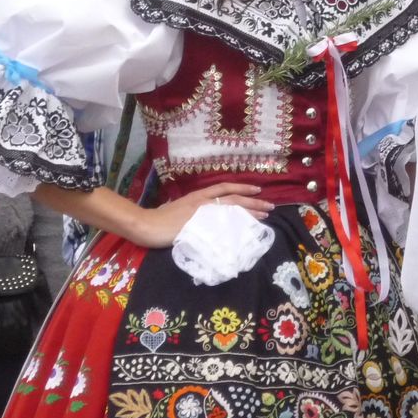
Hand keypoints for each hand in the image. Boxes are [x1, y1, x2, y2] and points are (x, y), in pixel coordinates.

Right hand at [128, 183, 273, 248]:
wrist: (146, 225)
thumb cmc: (161, 218)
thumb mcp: (181, 208)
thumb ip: (197, 210)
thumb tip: (209, 214)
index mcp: (199, 196)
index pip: (226, 188)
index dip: (243, 188)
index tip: (259, 191)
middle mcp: (203, 201)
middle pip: (234, 198)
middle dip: (254, 202)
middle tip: (270, 206)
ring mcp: (202, 214)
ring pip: (232, 209)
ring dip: (250, 212)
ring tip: (265, 215)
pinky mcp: (199, 226)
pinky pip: (221, 225)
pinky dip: (235, 226)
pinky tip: (246, 230)